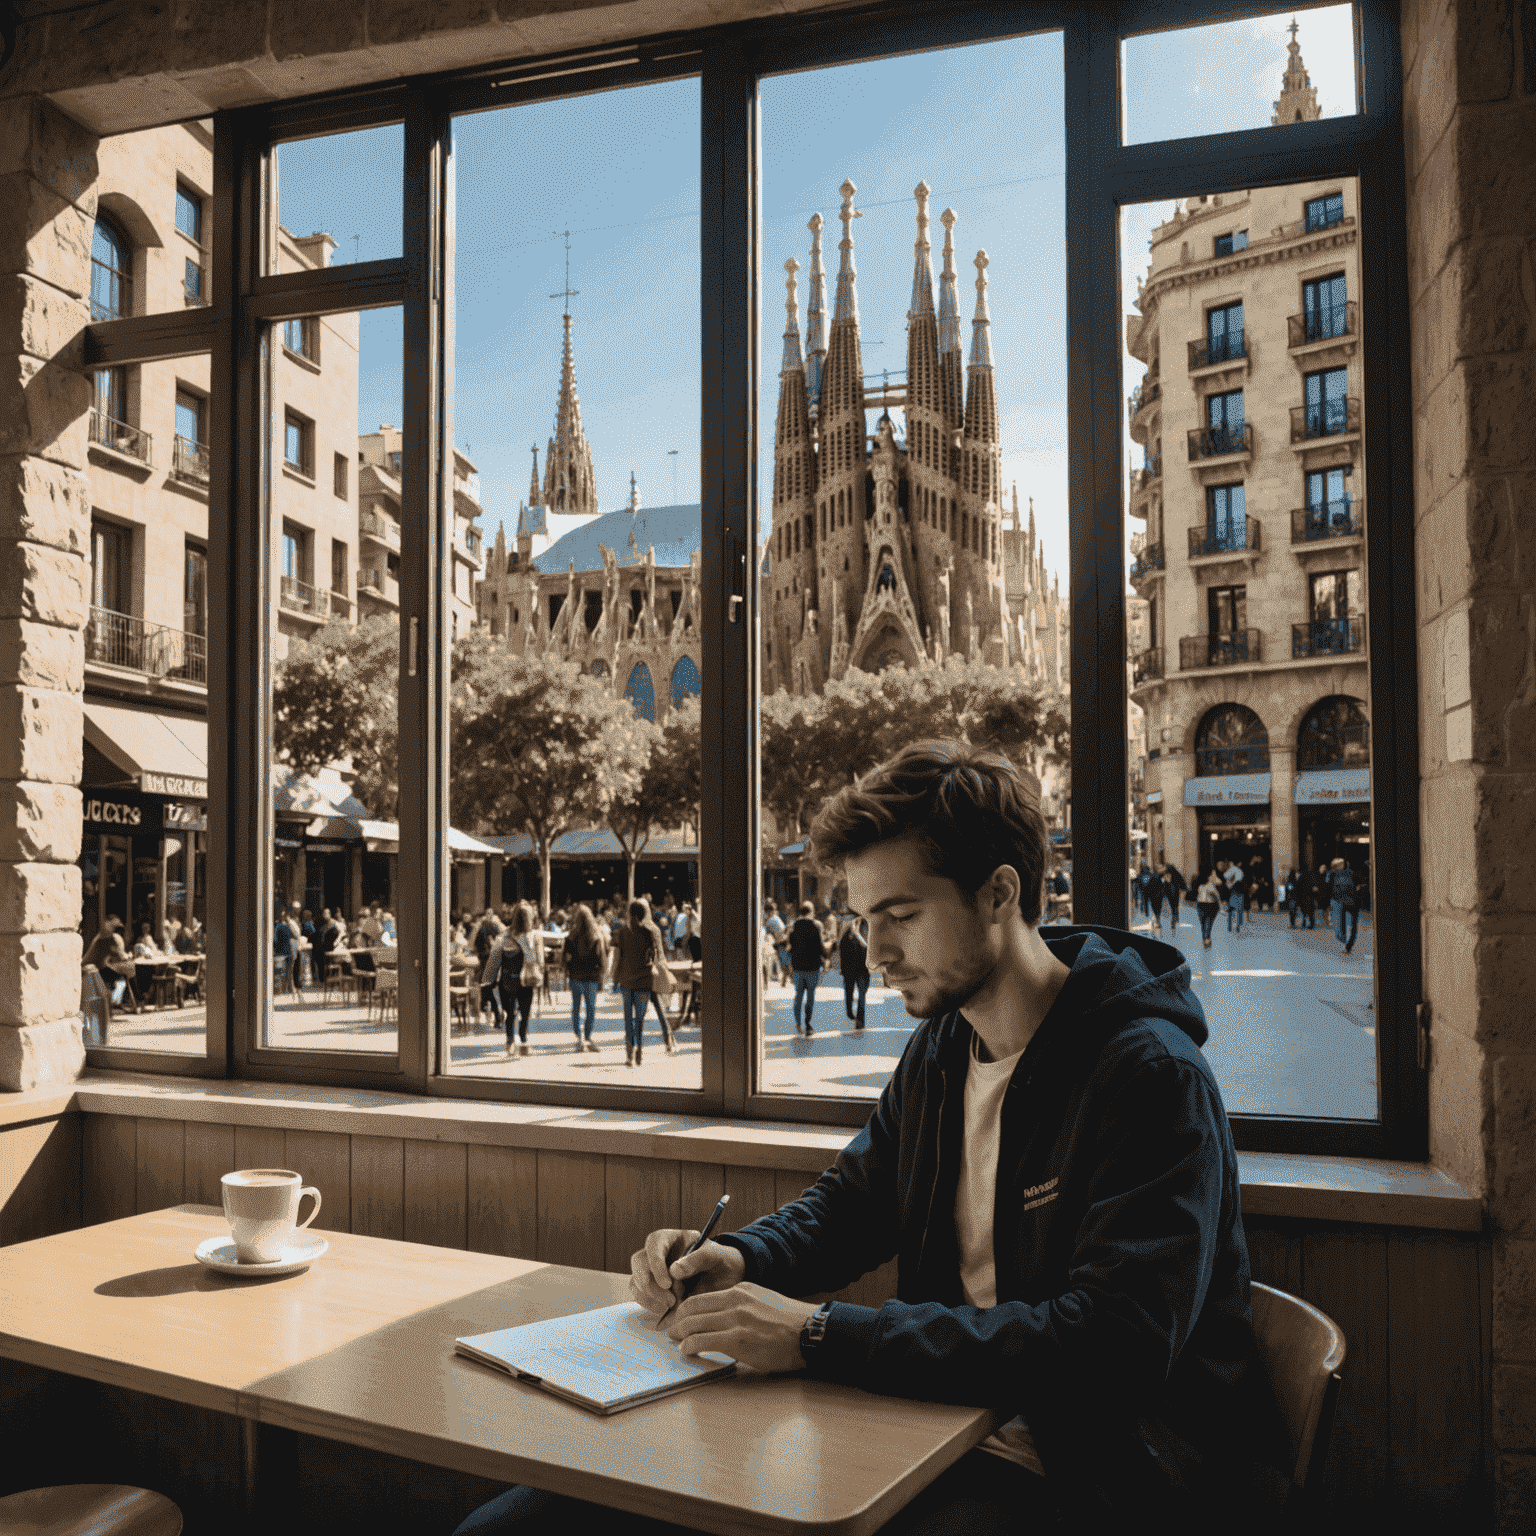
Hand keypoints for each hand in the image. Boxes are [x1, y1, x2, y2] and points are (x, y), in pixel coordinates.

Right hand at [629, 1228, 746, 1321]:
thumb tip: (674, 1270)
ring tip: (670, 1308)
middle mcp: (658, 1253)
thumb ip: (697, 1259)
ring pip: (636, 1281)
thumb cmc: (720, 1261)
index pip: (654, 1243)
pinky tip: (665, 1314)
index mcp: (672, 1238)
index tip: (667, 1284)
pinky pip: (640, 1296)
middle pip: (639, 1262)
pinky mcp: (652, 1290)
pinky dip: (650, 1306)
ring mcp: (652, 1271)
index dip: (656, 1263)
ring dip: (649, 1298)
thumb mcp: (715, 1255)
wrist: (725, 1279)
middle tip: (669, 1301)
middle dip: (650, 1284)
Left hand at [665, 1282, 819, 1373]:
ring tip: (676, 1342)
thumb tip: (720, 1320)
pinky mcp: (736, 1339)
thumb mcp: (761, 1302)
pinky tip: (687, 1351)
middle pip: (692, 1308)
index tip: (680, 1318)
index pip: (702, 1297)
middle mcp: (735, 1301)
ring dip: (680, 1334)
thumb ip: (740, 1306)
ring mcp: (735, 1319)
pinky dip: (689, 1346)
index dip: (685, 1309)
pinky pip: (702, 1341)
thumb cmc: (787, 1322)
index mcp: (740, 1290)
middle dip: (677, 1321)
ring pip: (694, 1324)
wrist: (807, 1332)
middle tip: (670, 1331)